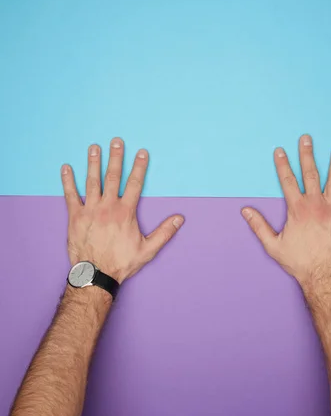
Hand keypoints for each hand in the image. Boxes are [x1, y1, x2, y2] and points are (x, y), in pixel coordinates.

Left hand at [61, 138, 183, 283]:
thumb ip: (164, 232)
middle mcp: (108, 207)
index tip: (141, 152)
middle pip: (113, 176)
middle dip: (116, 157)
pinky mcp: (75, 217)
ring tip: (94, 148)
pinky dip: (68, 181)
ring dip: (93, 163)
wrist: (95, 275)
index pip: (134, 184)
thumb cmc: (121, 263)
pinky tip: (66, 168)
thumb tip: (180, 219)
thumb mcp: (148, 249)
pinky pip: (70, 195)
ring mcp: (90, 210)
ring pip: (92, 181)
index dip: (139, 167)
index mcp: (125, 212)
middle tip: (116, 141)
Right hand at [242, 135, 330, 286]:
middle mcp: (316, 204)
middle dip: (307, 155)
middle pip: (311, 174)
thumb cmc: (299, 261)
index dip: (282, 164)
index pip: (288, 181)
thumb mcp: (273, 245)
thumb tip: (245, 211)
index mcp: (297, 209)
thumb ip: (259, 226)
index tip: (280, 151)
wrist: (324, 274)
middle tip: (306, 139)